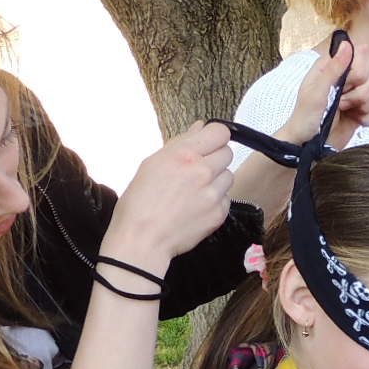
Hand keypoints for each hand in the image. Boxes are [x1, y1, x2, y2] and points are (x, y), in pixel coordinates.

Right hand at [110, 122, 236, 263]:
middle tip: (196, 171)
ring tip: (195, 191)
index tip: (207, 144)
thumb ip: (182, 143)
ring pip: (229, 176)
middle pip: (227, 153)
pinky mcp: (218, 214)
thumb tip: (201, 127)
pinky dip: (215, 200)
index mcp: (184, 154)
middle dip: (214, 158)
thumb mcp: (153, 163)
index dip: (214, 137)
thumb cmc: (139, 202)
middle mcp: (202, 171)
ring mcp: (213, 194)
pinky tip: (196, 206)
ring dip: (216, 180)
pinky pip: (226, 198)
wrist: (142, 241)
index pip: (220, 132)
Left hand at [289, 36, 368, 148]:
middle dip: (360, 94)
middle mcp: (349, 75)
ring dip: (365, 106)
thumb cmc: (306, 118)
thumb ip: (333, 69)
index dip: (358, 74)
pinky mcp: (365, 110)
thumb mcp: (316, 92)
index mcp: (334, 65)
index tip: (343, 87)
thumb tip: (348, 44)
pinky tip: (355, 121)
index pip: (364, 56)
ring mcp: (358, 92)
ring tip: (346, 112)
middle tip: (340, 104)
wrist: (308, 146)